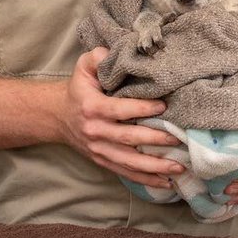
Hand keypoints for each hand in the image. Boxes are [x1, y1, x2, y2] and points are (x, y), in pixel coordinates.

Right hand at [59, 48, 183, 188]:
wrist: (58, 115)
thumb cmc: (78, 89)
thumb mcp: (83, 67)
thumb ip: (98, 57)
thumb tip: (114, 53)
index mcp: (92, 107)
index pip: (120, 109)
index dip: (141, 109)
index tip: (163, 107)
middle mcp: (95, 131)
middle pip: (128, 139)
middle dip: (155, 140)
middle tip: (178, 139)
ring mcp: (99, 150)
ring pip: (129, 162)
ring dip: (155, 167)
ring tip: (179, 168)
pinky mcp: (103, 161)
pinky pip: (126, 173)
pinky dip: (147, 180)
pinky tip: (167, 184)